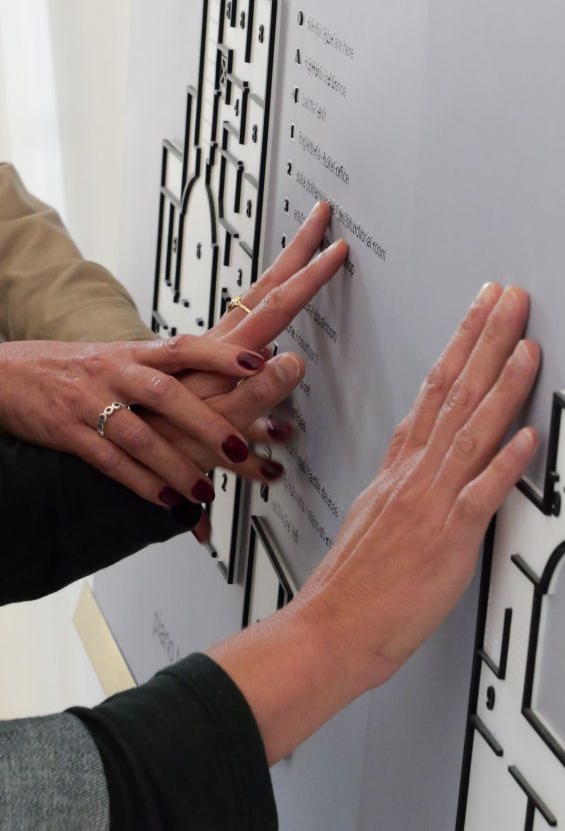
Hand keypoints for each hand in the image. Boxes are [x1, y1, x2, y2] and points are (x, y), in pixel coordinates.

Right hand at [0, 336, 270, 506]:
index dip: (221, 355)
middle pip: (166, 394)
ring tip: (205, 490)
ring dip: (175, 465)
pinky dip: (139, 482)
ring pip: (138, 435)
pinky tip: (165, 500)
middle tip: (241, 448)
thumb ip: (170, 367)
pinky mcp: (68, 433)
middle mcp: (116, 373)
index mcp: (135, 353)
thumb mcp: (122, 357)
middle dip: (206, 423)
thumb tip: (230, 368)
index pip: (185, 347)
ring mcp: (91, 403)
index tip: (258, 364)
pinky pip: (108, 461)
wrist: (8, 373)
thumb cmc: (77, 368)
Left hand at [145, 201, 348, 481]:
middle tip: (318, 215)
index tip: (335, 248)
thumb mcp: (214, 423)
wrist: (122, 447)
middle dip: (296, 249)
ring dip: (283, 276)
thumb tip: (293, 361)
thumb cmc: (160, 441)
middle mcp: (220, 345)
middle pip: (267, 285)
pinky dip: (267, 316)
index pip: (278, 304)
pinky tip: (278, 329)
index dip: (311, 276)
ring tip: (303, 256)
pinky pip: (248, 333)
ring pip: (256, 304)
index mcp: (227, 353)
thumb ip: (255, 393)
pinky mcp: (207, 368)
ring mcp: (212, 353)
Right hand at [208, 282, 540, 763]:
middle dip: (486, 338)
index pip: (435, 388)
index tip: (480, 311)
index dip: (462, 344)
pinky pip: (478, 496)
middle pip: (455, 392)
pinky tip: (527, 437)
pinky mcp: (444, 540)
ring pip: (469, 430)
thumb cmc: (351, 582)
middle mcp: (415, 473)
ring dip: (502, 384)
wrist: (328, 629)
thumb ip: (404, 480)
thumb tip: (423, 458)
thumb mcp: (375, 514)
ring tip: (527, 344)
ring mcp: (429, 502)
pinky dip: (504, 464)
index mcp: (400, 466)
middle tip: (509, 297)